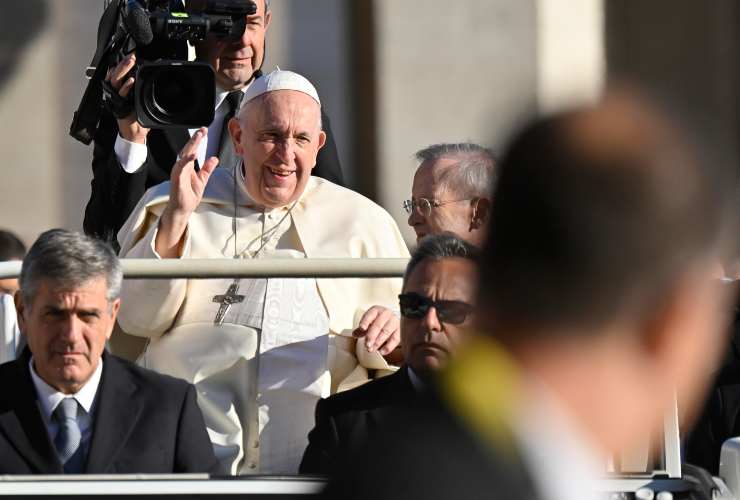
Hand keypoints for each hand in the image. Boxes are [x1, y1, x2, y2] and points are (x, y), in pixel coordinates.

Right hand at [106, 54, 148, 142]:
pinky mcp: (120, 105)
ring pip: (115, 80)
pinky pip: (121, 94)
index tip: (131, 53)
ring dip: (123, 70)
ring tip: (130, 62)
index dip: (122, 62)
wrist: (134, 132)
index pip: (117, 72)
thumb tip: (146, 76)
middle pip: (115, 73)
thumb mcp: (138, 98)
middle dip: (123, 63)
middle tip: (131, 56)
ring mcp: (116, 98)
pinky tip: (131, 80)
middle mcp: (115, 92)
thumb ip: (139, 87)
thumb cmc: (136, 116)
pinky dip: (126, 86)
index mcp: (119, 88)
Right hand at [155, 129, 218, 256]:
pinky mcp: (177, 180)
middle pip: (187, 150)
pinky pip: (181, 169)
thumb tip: (215, 158)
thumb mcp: (202, 180)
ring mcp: (178, 173)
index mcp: (187, 166)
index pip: (192, 150)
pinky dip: (186, 161)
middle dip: (195, 139)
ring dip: (190, 146)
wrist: (182, 209)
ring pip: (184, 156)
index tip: (204, 131)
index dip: (197, 140)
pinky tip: (192, 155)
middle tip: (202, 130)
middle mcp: (181, 168)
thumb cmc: (188, 195)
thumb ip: (207, 169)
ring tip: (198, 137)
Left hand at [353, 306, 400, 355]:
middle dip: (371, 336)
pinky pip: (395, 339)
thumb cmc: (378, 321)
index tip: (362, 328)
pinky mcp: (400, 331)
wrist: (392, 320)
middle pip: (378, 325)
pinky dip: (388, 347)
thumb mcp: (369, 322)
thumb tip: (355, 334)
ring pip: (386, 332)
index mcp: (376, 310)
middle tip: (367, 345)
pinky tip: (381, 351)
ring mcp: (394, 322)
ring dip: (378, 342)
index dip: (365, 321)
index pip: (370, 314)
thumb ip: (361, 329)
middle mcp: (386, 314)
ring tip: (372, 349)